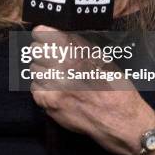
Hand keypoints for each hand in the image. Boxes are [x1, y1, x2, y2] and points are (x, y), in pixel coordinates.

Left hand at [29, 26, 150, 154]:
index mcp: (75, 54)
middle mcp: (61, 70)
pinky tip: (55, 88)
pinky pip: (35, 89)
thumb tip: (60, 36)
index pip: (42, 34)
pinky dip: (43, 86)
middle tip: (53, 55)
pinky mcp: (49, 105)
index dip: (44, 34)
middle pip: (36, 51)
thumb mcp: (102, 58)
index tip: (45, 35)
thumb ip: (78, 46)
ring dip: (43, 69)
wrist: (120, 121)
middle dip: (43, 51)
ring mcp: (52, 89)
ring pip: (34, 69)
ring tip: (57, 74)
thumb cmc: (116, 88)